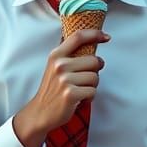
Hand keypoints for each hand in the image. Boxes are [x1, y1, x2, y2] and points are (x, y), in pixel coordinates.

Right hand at [13, 29, 109, 146]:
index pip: (78, 37)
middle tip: (85, 79)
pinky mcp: (70, 94)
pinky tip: (79, 99)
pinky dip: (89, 97)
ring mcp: (64, 79)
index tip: (106, 37)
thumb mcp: (55, 67)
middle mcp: (60, 65)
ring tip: (79, 90)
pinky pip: (93, 91)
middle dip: (95, 71)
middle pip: (94, 60)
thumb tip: (91, 42)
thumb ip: (69, 55)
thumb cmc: (52, 89)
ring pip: (95, 77)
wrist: (40, 112)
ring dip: (92, 86)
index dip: (95, 34)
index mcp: (56, 55)